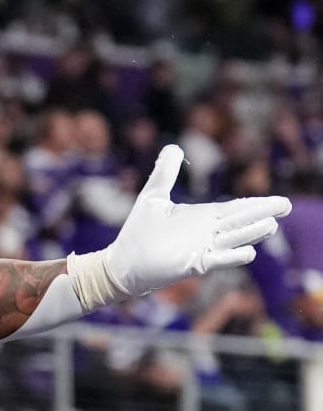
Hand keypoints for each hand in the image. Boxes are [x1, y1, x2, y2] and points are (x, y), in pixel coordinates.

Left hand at [103, 145, 290, 296]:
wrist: (123, 261)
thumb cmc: (139, 231)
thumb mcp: (154, 195)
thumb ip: (165, 172)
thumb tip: (174, 146)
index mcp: (203, 217)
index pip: (235, 209)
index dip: (256, 205)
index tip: (279, 201)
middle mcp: (207, 233)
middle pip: (240, 221)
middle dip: (262, 214)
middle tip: (286, 206)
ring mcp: (203, 249)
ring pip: (233, 239)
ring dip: (251, 233)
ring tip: (271, 225)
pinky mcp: (194, 265)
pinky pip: (218, 261)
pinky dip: (232, 257)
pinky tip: (249, 252)